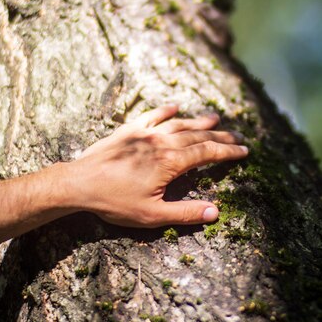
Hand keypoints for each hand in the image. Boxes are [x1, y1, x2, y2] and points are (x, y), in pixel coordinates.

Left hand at [68, 105, 246, 227]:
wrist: (77, 184)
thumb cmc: (114, 202)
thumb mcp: (152, 215)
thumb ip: (185, 213)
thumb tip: (215, 212)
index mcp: (170, 162)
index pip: (207, 153)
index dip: (228, 152)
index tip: (244, 151)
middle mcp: (161, 142)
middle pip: (198, 135)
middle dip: (220, 136)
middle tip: (238, 135)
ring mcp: (144, 133)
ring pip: (179, 123)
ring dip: (199, 121)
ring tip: (215, 119)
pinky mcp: (128, 131)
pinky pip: (152, 115)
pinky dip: (165, 110)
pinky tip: (175, 106)